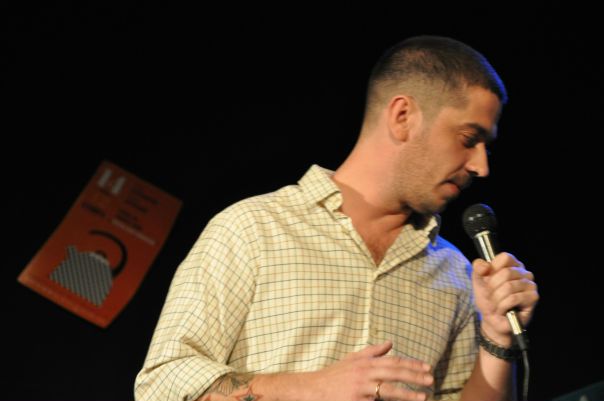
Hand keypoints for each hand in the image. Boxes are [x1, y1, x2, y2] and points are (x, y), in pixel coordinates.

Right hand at [306, 341, 432, 400]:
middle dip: (414, 376)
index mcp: (365, 362)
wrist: (312, 389)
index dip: (411, 363)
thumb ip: (372, 351)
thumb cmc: (334, 375)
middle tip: (430, 380)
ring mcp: (360, 388)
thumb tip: (390, 342)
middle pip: (394, 373)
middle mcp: (364, 373)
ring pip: (388, 391)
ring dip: (407, 394)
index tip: (427, 367)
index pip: (393, 361)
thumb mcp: (352, 360)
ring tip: (423, 397)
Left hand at [472, 252, 538, 343]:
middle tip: (490, 296)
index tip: (487, 280)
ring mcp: (530, 284)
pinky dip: (502, 306)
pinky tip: (502, 310)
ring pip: (509, 287)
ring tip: (495, 305)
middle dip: (492, 288)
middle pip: (506, 273)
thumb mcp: (478, 280)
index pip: (505, 257)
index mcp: (511, 264)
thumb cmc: (487, 298)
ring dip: (496, 299)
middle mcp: (524, 272)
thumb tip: (485, 266)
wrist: (491, 319)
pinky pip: (514, 298)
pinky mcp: (533, 297)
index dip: (493, 269)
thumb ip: (478, 268)